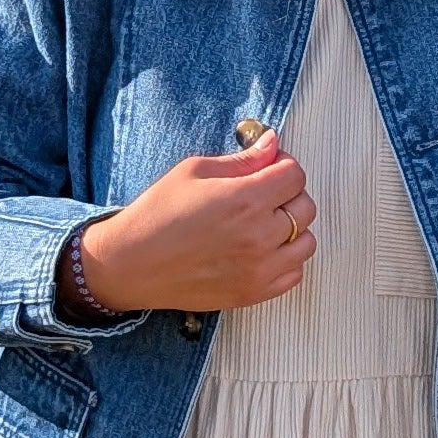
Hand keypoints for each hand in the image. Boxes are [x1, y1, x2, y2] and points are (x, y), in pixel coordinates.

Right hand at [76, 132, 315, 315]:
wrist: (131, 265)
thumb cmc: (157, 215)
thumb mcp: (194, 171)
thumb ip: (242, 160)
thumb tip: (272, 144)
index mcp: (245, 199)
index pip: (295, 175)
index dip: (283, 165)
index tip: (268, 167)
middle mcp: (259, 236)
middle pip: (305, 207)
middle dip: (288, 194)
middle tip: (262, 193)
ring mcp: (259, 269)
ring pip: (306, 242)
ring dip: (291, 229)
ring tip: (262, 224)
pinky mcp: (253, 293)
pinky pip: (294, 273)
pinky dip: (285, 260)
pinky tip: (261, 250)